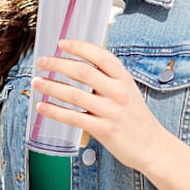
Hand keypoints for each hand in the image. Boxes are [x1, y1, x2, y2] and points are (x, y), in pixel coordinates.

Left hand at [31, 38, 164, 171]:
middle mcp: (117, 91)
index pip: (99, 55)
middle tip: (41, 62)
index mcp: (123, 77)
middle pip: (82, 72)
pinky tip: (42, 106)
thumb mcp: (127, 88)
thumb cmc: (135, 116)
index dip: (79, 47)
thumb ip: (107, 75)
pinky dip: (54, 111)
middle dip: (57, 64)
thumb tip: (78, 60)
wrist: (153, 147)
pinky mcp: (103, 130)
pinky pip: (73, 118)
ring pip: (74, 95)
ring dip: (51, 86)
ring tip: (36, 82)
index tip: (60, 43)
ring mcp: (110, 111)